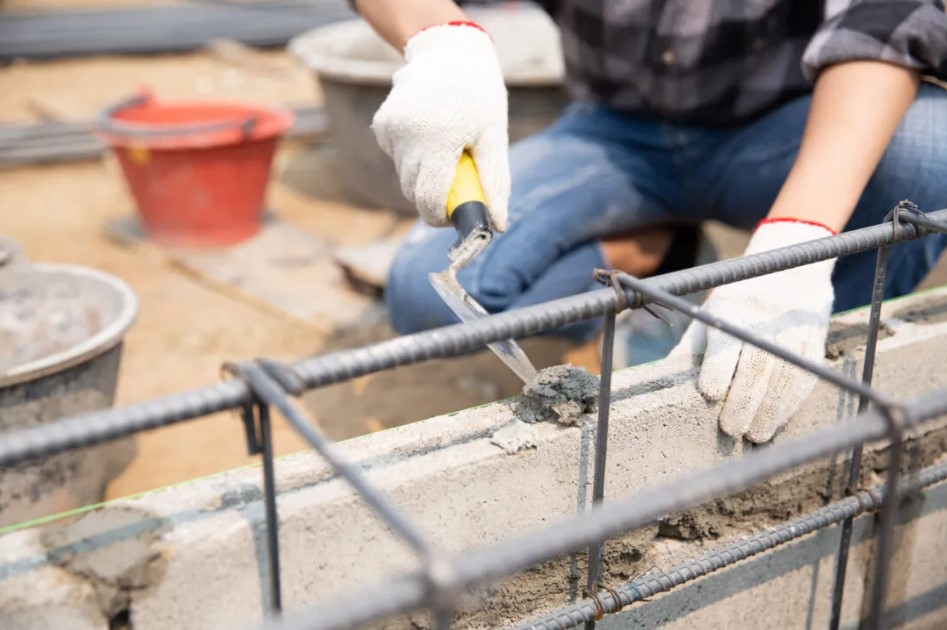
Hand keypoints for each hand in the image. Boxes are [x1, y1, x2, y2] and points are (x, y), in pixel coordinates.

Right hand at [372, 22, 509, 230]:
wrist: (449, 52)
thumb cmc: (478, 97)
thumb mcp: (494, 137)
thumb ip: (494, 183)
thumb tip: (497, 225)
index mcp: (439, 141)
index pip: (428, 200)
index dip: (440, 216)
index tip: (454, 216)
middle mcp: (408, 136)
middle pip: (412, 192)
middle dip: (433, 197)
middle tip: (456, 179)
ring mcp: (390, 130)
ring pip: (403, 175)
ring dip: (423, 174)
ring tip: (444, 149)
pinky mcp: (382, 125)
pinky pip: (396, 157)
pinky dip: (411, 156)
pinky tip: (428, 134)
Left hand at [671, 219, 836, 442]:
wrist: (791, 271)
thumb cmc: (736, 302)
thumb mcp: (709, 314)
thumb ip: (691, 348)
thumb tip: (664, 383)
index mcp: (731, 310)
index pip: (726, 344)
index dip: (718, 371)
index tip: (710, 395)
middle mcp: (765, 319)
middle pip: (756, 367)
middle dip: (744, 402)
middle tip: (732, 430)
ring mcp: (794, 330)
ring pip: (785, 376)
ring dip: (770, 411)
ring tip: (755, 435)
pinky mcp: (814, 340)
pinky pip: (805, 377)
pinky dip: (791, 404)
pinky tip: (777, 421)